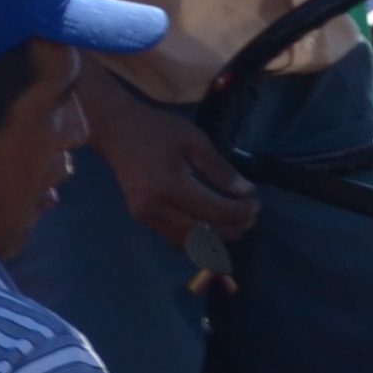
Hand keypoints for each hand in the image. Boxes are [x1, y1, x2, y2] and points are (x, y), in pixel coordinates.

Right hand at [87, 73, 258, 247]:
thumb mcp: (194, 140)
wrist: (115, 130)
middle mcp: (156, 208)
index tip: (257, 203)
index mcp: (170, 186)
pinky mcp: (141, 218)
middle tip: (252, 216)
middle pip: (205, 233)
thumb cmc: (157, 130)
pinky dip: (198, 238)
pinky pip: (175, 239)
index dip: (241, 212)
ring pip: (190, 242)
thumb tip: (246, 192)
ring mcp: (145, 216)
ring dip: (218, 238)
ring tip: (238, 223)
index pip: (215, 211)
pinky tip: (214, 227)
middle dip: (234, 228)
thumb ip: (220, 169)